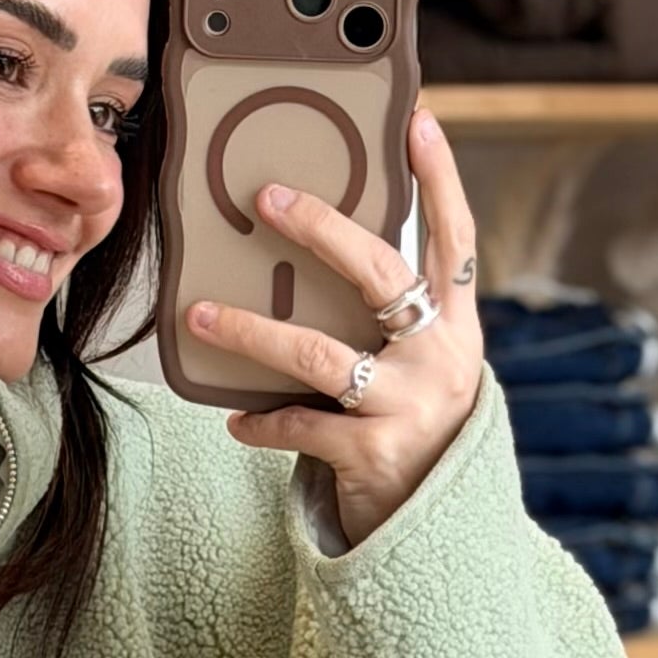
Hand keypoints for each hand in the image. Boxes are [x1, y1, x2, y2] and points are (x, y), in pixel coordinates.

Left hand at [190, 110, 484, 547]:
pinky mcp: (375, 454)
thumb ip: (389, 323)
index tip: (417, 121)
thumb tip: (317, 258)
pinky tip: (235, 420)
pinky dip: (261, 423)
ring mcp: (411, 407)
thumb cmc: (415, 433)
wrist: (442, 536)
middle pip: (381, 273)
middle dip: (321, 228)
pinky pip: (301, 425)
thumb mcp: (421, 370)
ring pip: (319, 354)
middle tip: (264, 197)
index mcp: (457, 327)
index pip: (456, 238)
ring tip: (200, 312)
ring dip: (252, 331)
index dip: (440, 179)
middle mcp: (442, 359)